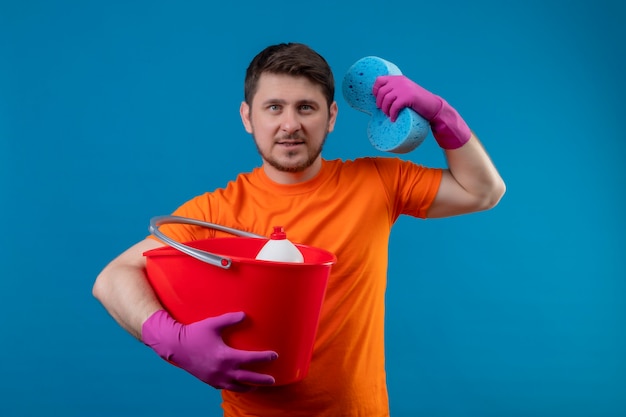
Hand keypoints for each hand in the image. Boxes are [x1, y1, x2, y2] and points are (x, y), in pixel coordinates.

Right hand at [142, 310, 277, 391]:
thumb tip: (245, 315)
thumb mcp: (213, 324)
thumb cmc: (194, 334)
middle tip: (273, 380)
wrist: (175, 347)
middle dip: (262, 380)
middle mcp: (222, 371)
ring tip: (258, 386)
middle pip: (247, 379)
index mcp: (225, 357)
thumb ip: (230, 319)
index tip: (274, 355)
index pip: (250, 360)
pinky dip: (236, 388)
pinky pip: (226, 387)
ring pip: (237, 387)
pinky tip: (239, 385)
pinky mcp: (209, 381)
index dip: (264, 358)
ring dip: (250, 387)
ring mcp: (215, 378)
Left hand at [373, 75, 470, 148]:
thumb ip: (395, 90)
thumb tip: (378, 98)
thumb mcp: (405, 92)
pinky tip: (394, 119)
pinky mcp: (408, 97)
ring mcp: (404, 88)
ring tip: (389, 115)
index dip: (375, 91)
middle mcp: (400, 81)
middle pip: (381, 92)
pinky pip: (394, 106)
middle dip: (380, 104)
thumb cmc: (417, 102)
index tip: (379, 101)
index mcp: (398, 79)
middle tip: (384, 111)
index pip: (379, 80)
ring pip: (386, 99)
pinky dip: (392, 114)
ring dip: (385, 110)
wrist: (433, 106)